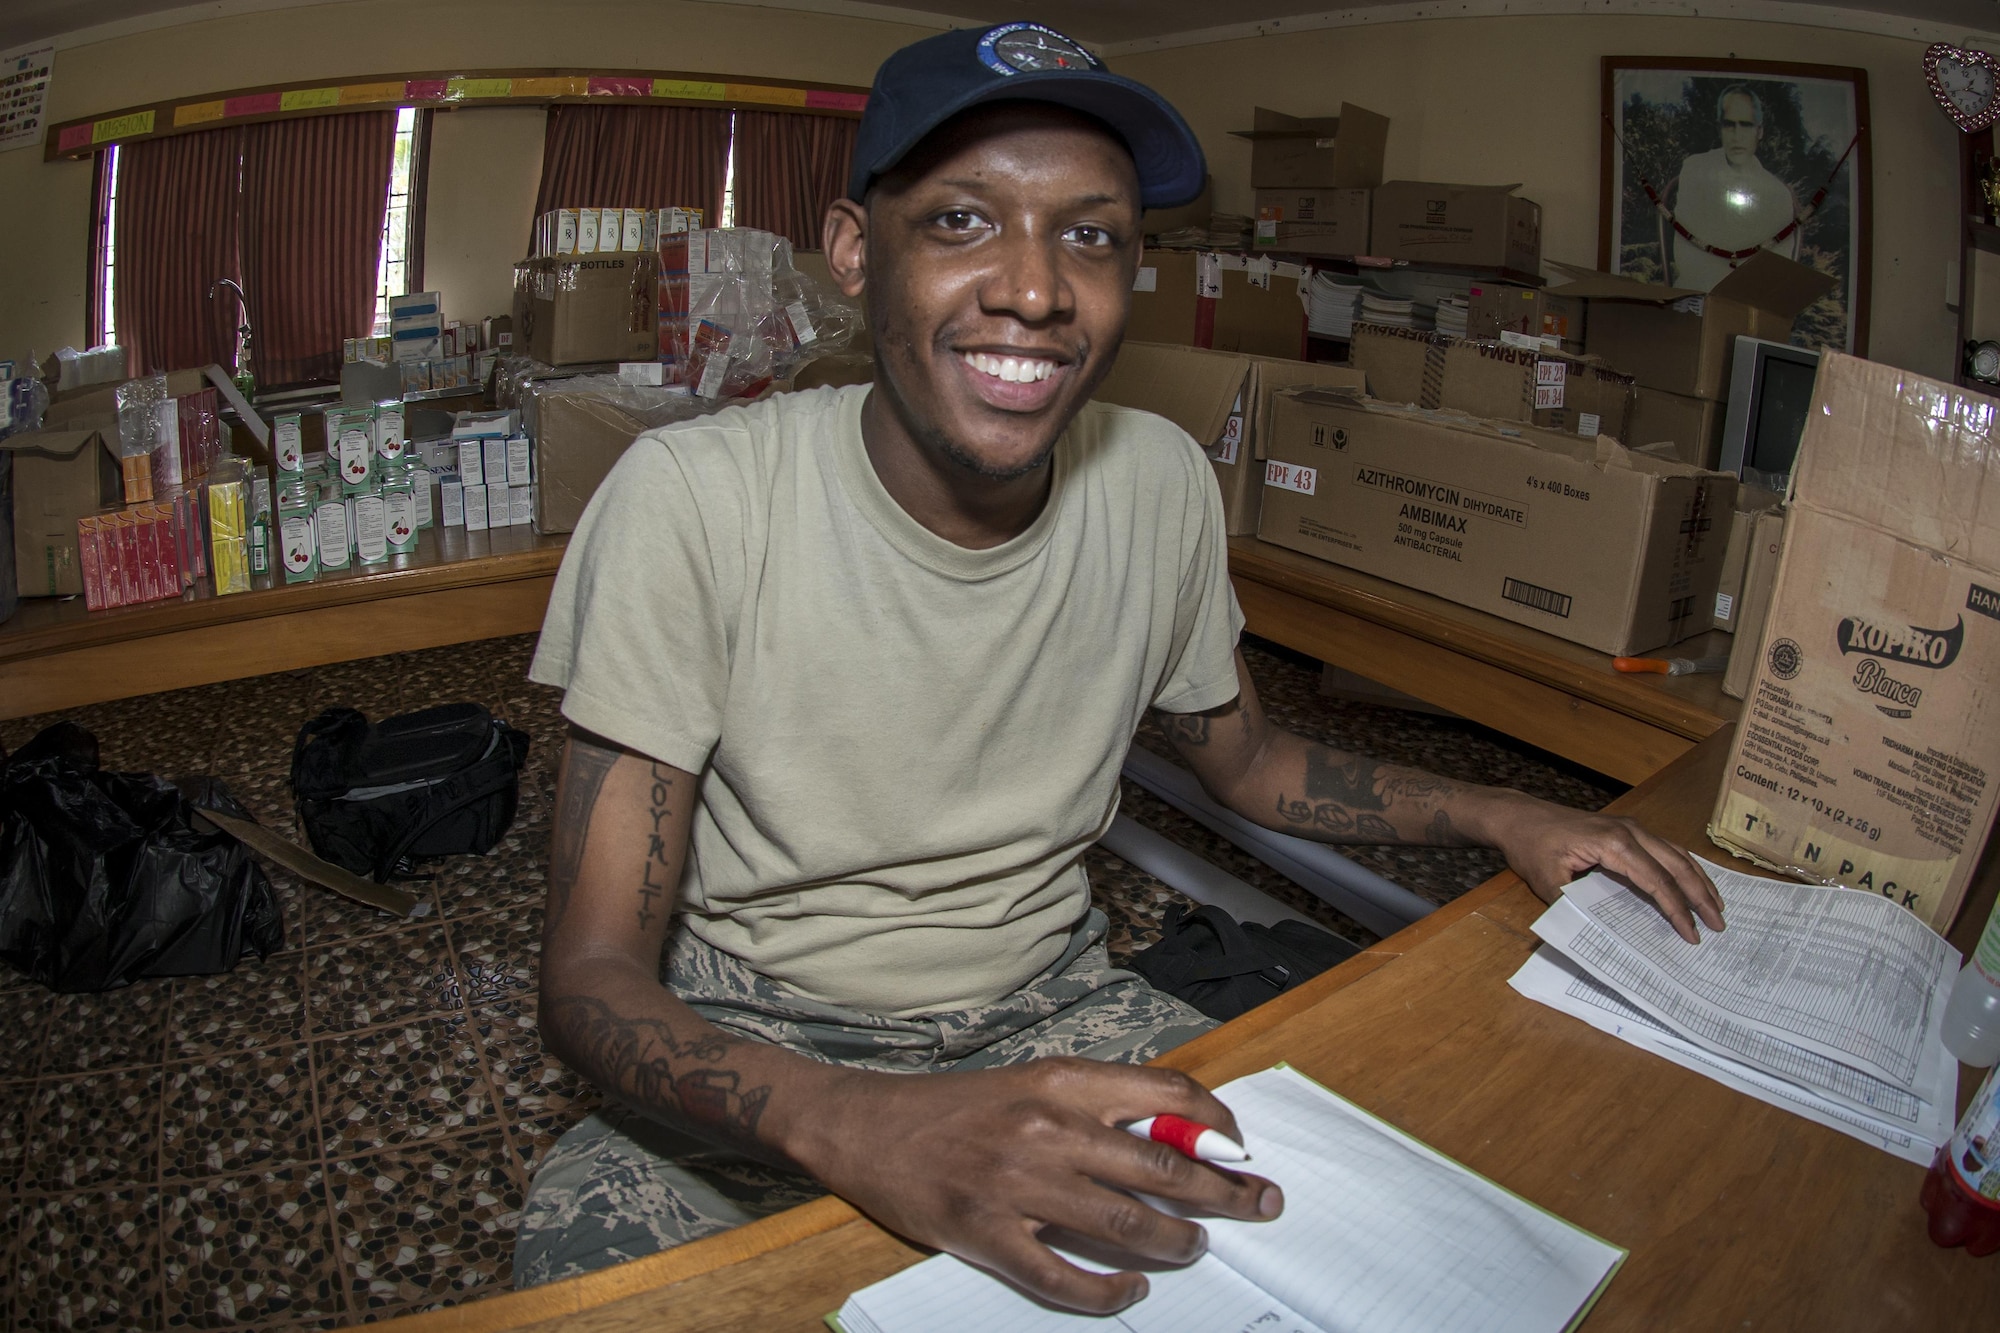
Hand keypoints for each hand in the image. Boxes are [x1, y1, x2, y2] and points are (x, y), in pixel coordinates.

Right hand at [787, 1057, 1283, 1312]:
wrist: (867, 1126)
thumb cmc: (955, 1108)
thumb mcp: (1030, 1084)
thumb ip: (1094, 1104)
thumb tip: (1174, 1136)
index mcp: (1061, 1081)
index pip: (1167, 1093)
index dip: (1217, 1122)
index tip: (1240, 1147)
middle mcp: (1047, 1127)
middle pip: (1162, 1165)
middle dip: (1223, 1192)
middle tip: (1259, 1205)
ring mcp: (1017, 1183)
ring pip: (1126, 1223)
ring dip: (1174, 1241)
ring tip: (1192, 1247)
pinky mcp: (987, 1232)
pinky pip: (1064, 1276)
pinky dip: (1108, 1292)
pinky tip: (1129, 1291)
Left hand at [1480, 792, 1724, 942]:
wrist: (1520, 817)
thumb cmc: (1532, 847)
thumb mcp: (1549, 883)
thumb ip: (1579, 907)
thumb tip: (1606, 935)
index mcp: (1614, 844)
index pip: (1656, 881)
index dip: (1677, 910)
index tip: (1692, 935)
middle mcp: (1630, 831)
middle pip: (1677, 865)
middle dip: (1701, 896)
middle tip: (1720, 925)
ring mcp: (1631, 827)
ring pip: (1676, 854)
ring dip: (1699, 880)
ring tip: (1717, 907)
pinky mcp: (1627, 829)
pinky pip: (1665, 848)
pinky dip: (1684, 867)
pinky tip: (1694, 883)